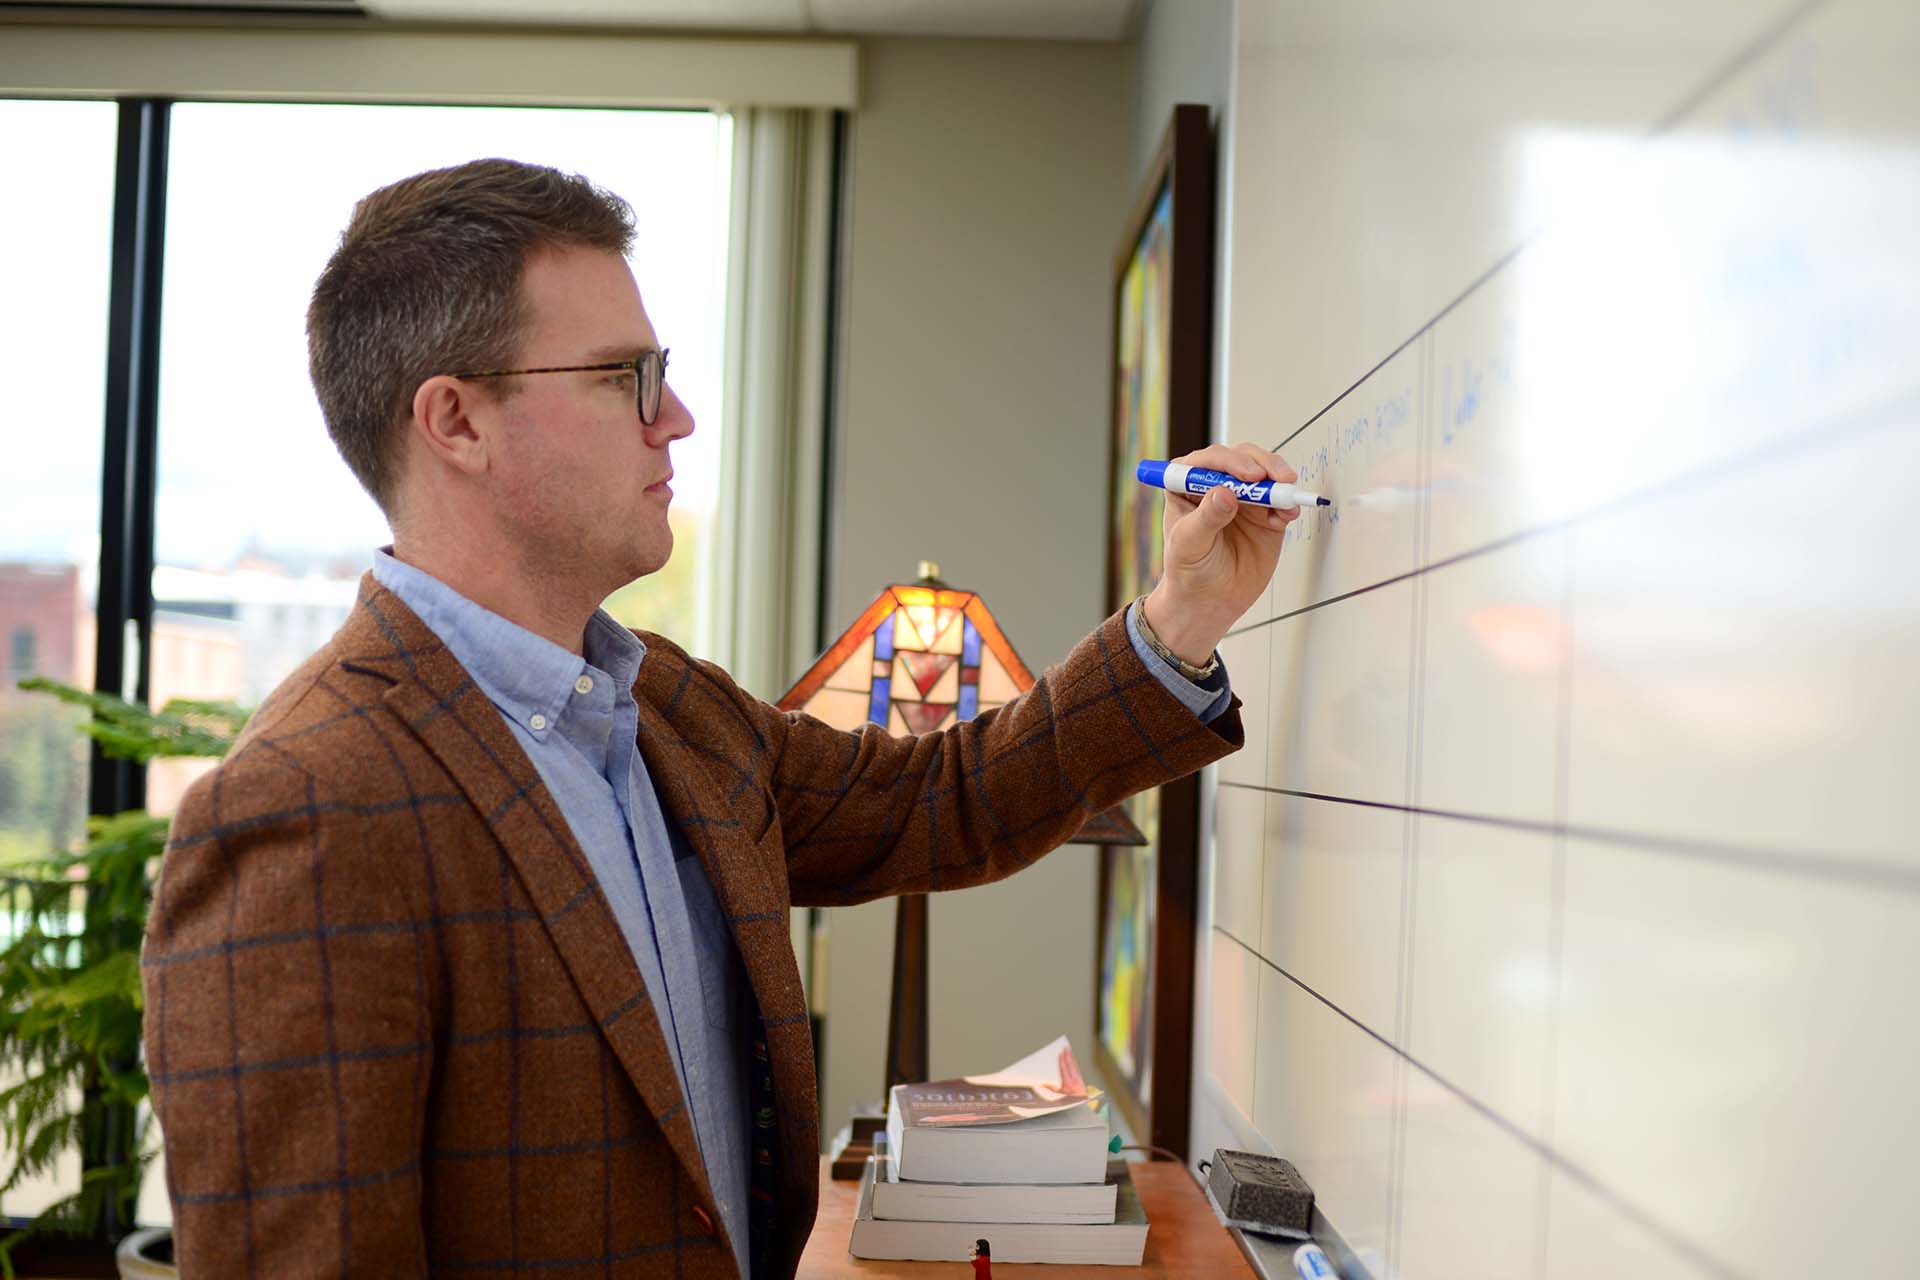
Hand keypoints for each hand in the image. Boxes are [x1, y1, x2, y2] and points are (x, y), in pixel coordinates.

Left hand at [1142, 442, 1298, 663]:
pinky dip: (1289, 504)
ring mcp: (1245, 498)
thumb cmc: (1188, 570)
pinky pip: (1282, 502)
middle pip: (1242, 458)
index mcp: (1187, 484)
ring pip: (1265, 474)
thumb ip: (1206, 518)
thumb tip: (1226, 492)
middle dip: (1262, 464)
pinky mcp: (1267, 515)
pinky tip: (1288, 513)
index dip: (1230, 461)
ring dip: (1279, 478)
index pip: (1208, 461)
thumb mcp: (1189, 544)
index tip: (1248, 476)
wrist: (1210, 600)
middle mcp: (1218, 484)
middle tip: (1276, 478)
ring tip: (1286, 493)